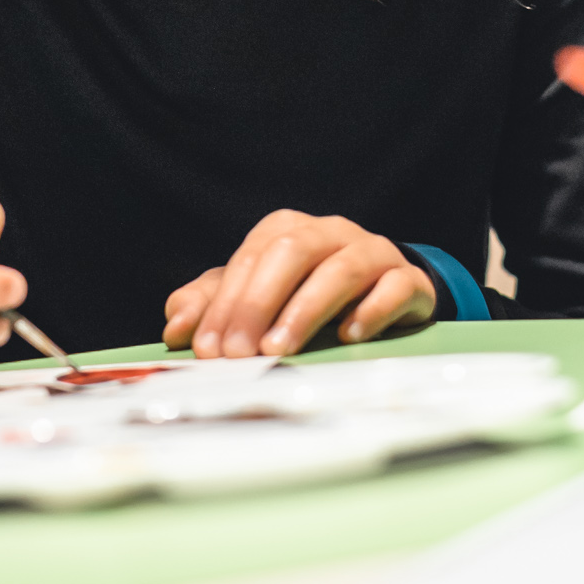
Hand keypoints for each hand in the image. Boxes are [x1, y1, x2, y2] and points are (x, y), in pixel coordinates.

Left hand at [164, 211, 434, 357]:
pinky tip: (349, 335)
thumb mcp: (256, 298)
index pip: (250, 259)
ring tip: (281, 349)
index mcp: (287, 231)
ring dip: (306, 309)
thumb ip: (212, 306)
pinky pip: (393, 286)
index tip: (210, 349)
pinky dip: (371, 309)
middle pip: (291, 252)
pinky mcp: (408, 279)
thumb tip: (176, 327)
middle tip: (240, 352)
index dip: (226, 304)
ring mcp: (372, 252)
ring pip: (341, 269)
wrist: (385, 293)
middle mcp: (330, 232)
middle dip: (260, 303)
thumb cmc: (308, 294)